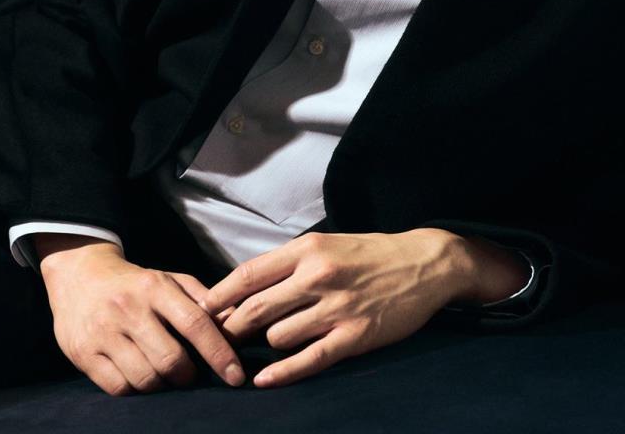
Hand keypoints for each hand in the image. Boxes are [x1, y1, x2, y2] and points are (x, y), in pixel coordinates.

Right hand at [39, 241, 245, 395]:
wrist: (79, 275)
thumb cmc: (134, 282)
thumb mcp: (169, 279)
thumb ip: (202, 298)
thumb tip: (235, 320)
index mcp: (154, 287)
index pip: (195, 323)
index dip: (219, 353)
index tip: (235, 376)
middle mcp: (129, 308)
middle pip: (171, 359)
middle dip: (188, 376)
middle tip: (190, 374)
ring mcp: (103, 332)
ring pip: (146, 379)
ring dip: (163, 385)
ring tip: (164, 375)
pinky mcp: (83, 353)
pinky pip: (119, 388)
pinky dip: (135, 390)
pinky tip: (139, 376)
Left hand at [199, 229, 472, 388]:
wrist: (424, 263)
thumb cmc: (368, 254)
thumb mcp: (325, 245)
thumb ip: (288, 265)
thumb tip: (247, 290)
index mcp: (307, 249)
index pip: (249, 275)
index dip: (219, 296)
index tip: (201, 310)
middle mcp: (318, 276)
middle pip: (256, 309)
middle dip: (232, 328)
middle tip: (220, 340)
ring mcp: (336, 307)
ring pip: (279, 335)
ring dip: (267, 344)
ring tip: (266, 345)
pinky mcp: (354, 336)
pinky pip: (309, 359)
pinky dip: (283, 373)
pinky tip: (265, 379)